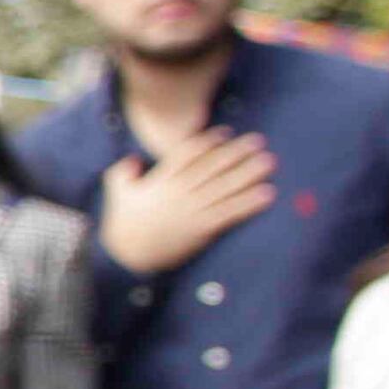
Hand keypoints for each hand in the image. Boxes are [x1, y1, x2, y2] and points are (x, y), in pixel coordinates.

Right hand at [98, 134, 278, 275]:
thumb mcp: (118, 191)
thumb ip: (123, 172)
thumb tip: (133, 159)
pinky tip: (268, 194)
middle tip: (259, 141)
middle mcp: (179, 192)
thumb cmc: (124, 223)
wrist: (128, 255)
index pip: (187, 154)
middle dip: (236, 153)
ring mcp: (192, 210)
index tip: (227, 132)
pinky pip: (229, 213)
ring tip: (269, 162)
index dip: (208, 142)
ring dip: (249, 173)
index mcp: (161, 180)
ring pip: (224, 187)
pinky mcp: (202, 229)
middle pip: (212, 167)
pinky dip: (249, 202)